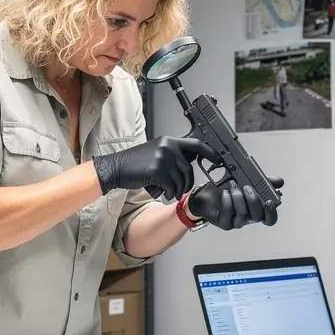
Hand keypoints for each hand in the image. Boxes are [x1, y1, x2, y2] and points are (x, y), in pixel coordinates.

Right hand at [93, 135, 214, 200]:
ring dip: (177, 190)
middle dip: (188, 183)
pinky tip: (164, 193)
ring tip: (170, 192)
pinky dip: (170, 193)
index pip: (196, 144)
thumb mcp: (156, 152)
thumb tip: (190, 163)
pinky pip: (172, 186)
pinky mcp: (157, 170)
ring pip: (181, 179)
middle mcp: (168, 146)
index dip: (209, 153)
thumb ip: (173, 155)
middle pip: (189, 168)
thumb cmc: (135, 164)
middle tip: (182, 189)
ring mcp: (163, 157)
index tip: (217, 160)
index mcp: (169, 141)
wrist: (116, 168)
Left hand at [188, 176, 283, 229]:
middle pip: (258, 216)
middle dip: (253, 200)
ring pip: (243, 214)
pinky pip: (228, 214)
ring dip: (238, 197)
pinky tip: (225, 192)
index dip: (272, 212)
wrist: (205, 195)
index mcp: (256, 210)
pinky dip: (227, 201)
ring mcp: (236, 222)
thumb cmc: (225, 189)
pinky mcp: (224, 223)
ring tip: (232, 184)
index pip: (269, 219)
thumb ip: (263, 182)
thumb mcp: (246, 181)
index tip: (269, 201)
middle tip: (246, 186)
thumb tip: (280, 182)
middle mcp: (248, 218)